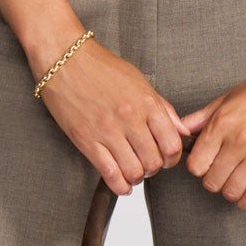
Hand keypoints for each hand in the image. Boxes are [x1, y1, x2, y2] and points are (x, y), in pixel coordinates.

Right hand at [38, 38, 188, 193]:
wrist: (64, 59)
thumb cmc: (101, 67)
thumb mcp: (139, 81)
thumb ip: (162, 108)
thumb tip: (182, 130)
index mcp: (146, 103)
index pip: (172, 144)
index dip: (172, 158)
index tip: (166, 158)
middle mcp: (130, 118)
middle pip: (154, 161)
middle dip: (154, 169)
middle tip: (148, 165)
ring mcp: (107, 131)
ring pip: (134, 171)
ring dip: (137, 177)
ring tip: (133, 171)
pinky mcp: (86, 140)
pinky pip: (110, 174)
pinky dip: (120, 186)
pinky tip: (122, 183)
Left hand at [179, 57, 245, 209]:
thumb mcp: (226, 98)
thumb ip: (201, 118)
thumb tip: (180, 131)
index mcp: (222, 124)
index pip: (196, 165)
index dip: (199, 168)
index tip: (206, 164)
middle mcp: (239, 140)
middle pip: (212, 181)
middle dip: (214, 181)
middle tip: (222, 173)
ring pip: (233, 191)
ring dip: (231, 191)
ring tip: (236, 181)